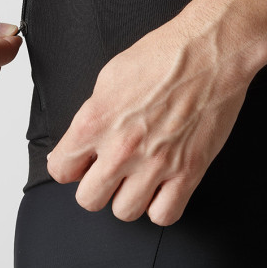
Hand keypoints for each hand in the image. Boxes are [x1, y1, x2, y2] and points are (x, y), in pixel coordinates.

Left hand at [46, 16, 250, 225]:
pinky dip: (159, 206)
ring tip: (133, 178)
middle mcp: (120, 148)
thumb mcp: (107, 79)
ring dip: (125, 197)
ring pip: (124, 212)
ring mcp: (155, 163)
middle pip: (88, 199)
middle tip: (104, 172)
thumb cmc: (159, 57)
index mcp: (94, 121)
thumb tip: (79, 139)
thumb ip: (90, 115)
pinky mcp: (188, 171)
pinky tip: (159, 187)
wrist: (206, 52)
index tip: (76, 164)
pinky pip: (164, 215)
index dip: (67, 166)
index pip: (60, 169)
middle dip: (93, 187)